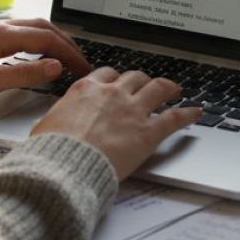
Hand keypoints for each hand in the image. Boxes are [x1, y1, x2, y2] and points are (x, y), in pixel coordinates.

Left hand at [0, 18, 90, 105]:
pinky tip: (32, 51)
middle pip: (42, 28)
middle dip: (65, 43)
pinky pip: (16, 30)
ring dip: (51, 39)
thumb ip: (23, 75)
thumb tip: (54, 67)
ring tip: (63, 55)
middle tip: (80, 62)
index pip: (48, 40)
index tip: (83, 69)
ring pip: (29, 26)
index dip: (70, 54)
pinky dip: (34, 39)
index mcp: (1, 35)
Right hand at [33, 67, 201, 179]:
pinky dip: (187, 114)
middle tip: (148, 85)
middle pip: (134, 77)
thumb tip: (47, 127)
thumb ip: (54, 121)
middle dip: (142, 80)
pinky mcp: (147, 132)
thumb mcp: (44, 128)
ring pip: (157, 88)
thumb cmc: (51, 150)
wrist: (64, 166)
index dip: (116, 78)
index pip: (106, 74)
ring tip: (174, 90)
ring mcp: (132, 111)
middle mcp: (112, 94)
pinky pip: (173, 118)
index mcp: (86, 90)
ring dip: (168, 87)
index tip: (119, 82)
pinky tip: (195, 113)